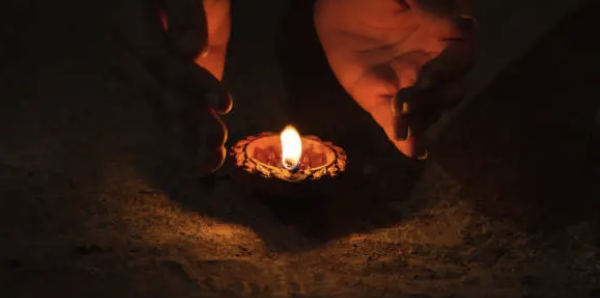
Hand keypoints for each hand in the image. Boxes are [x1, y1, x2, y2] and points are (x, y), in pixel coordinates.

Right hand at [113, 0, 231, 172]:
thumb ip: (184, 10)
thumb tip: (189, 50)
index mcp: (130, 27)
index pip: (162, 62)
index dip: (193, 83)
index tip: (223, 101)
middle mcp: (134, 55)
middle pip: (162, 93)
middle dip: (192, 120)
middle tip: (217, 142)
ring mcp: (155, 72)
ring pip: (168, 109)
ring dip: (190, 138)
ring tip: (211, 164)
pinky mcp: (175, 80)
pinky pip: (179, 109)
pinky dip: (193, 134)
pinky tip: (207, 159)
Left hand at [315, 0, 475, 157]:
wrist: (338, 3)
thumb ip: (428, 2)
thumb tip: (459, 24)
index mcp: (445, 34)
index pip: (462, 57)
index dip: (448, 69)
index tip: (424, 75)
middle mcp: (433, 63)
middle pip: (450, 90)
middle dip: (433, 99)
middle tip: (406, 100)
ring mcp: (408, 83)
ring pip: (428, 109)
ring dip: (419, 119)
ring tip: (402, 126)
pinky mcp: (382, 98)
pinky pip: (396, 121)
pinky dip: (405, 138)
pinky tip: (411, 151)